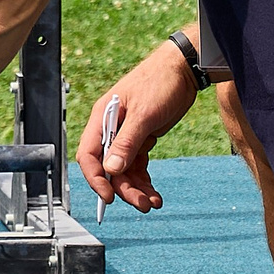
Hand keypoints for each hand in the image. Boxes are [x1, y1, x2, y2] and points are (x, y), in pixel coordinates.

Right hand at [76, 42, 197, 214]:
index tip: (110, 196)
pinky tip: (155, 194)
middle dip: (124, 188)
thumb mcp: (144, 114)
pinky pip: (138, 166)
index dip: (96, 178)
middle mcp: (111, 129)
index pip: (88, 155)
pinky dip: (145, 181)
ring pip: (125, 171)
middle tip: (142, 205)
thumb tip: (111, 170)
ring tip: (153, 203)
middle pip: (109, 168)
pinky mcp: (142, 139)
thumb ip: (126, 142)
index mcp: (103, 118)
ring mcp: (126, 135)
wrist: (184, 69)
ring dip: (137, 189)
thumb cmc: (160, 82)